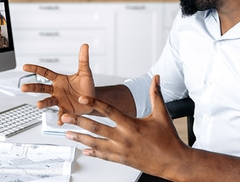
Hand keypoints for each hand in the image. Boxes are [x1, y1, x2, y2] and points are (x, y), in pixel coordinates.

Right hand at [22, 44, 95, 124]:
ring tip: (38, 105)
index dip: (35, 69)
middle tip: (23, 87)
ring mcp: (60, 101)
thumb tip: (85, 45)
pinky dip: (60, 118)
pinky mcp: (66, 111)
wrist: (92, 100)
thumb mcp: (85, 72)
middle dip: (32, 88)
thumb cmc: (87, 86)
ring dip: (43, 103)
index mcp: (59, 80)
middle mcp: (56, 90)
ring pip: (48, 101)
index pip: (45, 73)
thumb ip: (83, 60)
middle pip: (41, 88)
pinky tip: (59, 121)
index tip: (24, 67)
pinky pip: (61, 115)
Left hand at [61, 75, 187, 178]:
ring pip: (96, 143)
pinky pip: (104, 156)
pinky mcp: (122, 160)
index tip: (82, 100)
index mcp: (132, 125)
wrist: (174, 162)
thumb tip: (156, 78)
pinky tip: (84, 150)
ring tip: (67, 133)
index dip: (94, 104)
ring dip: (80, 138)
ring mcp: (122, 150)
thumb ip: (156, 94)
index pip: (109, 111)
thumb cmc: (168, 139)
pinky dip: (93, 152)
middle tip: (65, 117)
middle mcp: (124, 138)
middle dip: (78, 122)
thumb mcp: (162, 114)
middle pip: (97, 128)